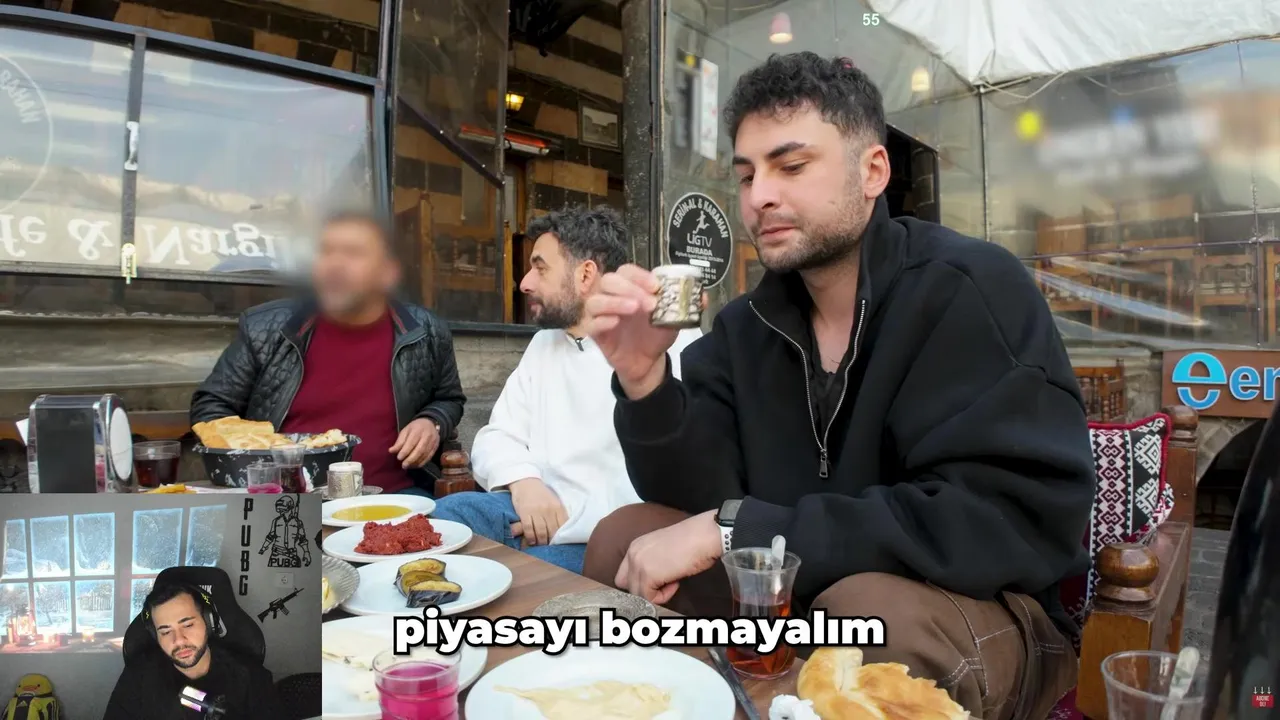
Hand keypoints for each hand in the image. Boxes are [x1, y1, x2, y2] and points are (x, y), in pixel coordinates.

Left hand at [390, 418, 440, 468]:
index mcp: (417, 430)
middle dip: (411, 459)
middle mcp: (427, 436)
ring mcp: (433, 442)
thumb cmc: (415, 428)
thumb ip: (399, 441)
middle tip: (404, 465)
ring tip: (408, 466)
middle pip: (419, 450)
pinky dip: (422, 463)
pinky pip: (429, 457)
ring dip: (416, 462)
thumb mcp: (405, 431)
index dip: (405, 451)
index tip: (399, 458)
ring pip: (425, 455)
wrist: (430, 424)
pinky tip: (415, 465)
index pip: (411, 442)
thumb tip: (391, 451)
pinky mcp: (436, 447)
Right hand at [509, 478, 567, 545]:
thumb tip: (562, 531)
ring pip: (541, 532)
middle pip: (552, 531)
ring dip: (541, 542)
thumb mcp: (553, 501)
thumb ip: (558, 514)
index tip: (559, 544)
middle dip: (551, 542)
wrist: (525, 481)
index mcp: (558, 507)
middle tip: (549, 548)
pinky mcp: (524, 512)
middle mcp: (548, 509)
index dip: (561, 538)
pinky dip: (530, 537)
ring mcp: (536, 511)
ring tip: (540, 546)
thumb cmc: (540, 493)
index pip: (563, 526)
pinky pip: (528, 528)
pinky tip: (531, 541)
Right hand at [582, 264, 694, 398]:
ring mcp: (601, 315)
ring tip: (633, 309)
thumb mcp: (673, 320)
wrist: (647, 362)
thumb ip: (686, 306)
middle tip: (649, 303)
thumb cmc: (655, 335)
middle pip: (609, 280)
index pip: (627, 271)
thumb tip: (703, 297)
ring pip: (595, 300)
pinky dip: (601, 321)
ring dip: (614, 301)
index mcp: (630, 289)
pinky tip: (615, 323)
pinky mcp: (595, 334)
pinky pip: (590, 324)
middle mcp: (613, 297)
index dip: (639, 275)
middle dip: (629, 288)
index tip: (656, 286)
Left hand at [616, 511, 721, 604]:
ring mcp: (638, 564)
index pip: (624, 575)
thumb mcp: (664, 550)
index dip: (639, 582)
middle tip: (664, 583)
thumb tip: (653, 582)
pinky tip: (675, 583)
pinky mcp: (647, 575)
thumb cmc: (692, 541)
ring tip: (673, 581)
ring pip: (636, 594)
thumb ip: (652, 563)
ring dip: (655, 593)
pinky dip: (663, 596)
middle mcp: (632, 553)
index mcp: (635, 546)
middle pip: (626, 586)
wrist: (704, 535)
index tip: (658, 581)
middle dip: (643, 589)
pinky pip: (648, 598)